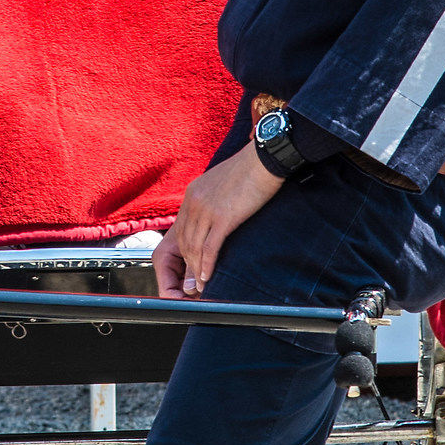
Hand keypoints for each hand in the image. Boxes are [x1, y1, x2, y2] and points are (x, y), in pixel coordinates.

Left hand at [154, 141, 282, 298]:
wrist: (265, 158)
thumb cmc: (250, 171)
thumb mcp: (222, 186)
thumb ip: (213, 203)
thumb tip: (213, 224)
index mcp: (192, 195)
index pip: (179, 232)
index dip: (181, 255)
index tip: (187, 270)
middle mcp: (194, 202)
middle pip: (183, 243)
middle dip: (186, 268)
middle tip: (191, 286)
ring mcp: (207, 209)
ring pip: (194, 248)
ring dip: (195, 271)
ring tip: (200, 287)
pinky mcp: (223, 217)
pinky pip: (210, 248)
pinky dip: (207, 265)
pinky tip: (208, 277)